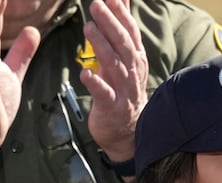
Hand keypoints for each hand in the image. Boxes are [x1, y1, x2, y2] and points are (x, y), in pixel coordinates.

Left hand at [80, 0, 147, 162]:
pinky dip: (96, 83)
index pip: (130, 32)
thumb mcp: (125, 59)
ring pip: (115, 65)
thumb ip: (122, 30)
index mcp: (136, 59)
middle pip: (124, 45)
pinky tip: (85, 73)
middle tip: (96, 5)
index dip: (121, 14)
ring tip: (88, 29)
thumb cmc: (122, 89)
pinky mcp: (112, 107)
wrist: (128, 131)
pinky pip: (104, 94)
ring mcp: (124, 90)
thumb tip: (120, 0)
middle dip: (111, 24)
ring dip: (102, 47)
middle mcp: (133, 72)